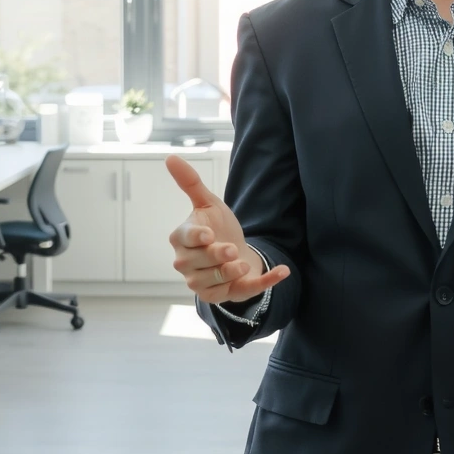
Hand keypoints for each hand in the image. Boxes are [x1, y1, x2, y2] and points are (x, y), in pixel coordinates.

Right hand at [166, 154, 289, 305]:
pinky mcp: (223, 296)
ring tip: (243, 264)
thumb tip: (170, 157)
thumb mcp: (207, 203)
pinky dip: (265, 282)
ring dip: (231, 274)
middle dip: (216, 257)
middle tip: (231, 249)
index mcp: (181, 239)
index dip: (196, 238)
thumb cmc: (217, 228)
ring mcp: (203, 283)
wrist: (236, 253)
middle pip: (199, 262)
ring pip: (215, 282)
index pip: (185, 239)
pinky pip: (244, 292)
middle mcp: (187, 264)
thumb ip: (190, 183)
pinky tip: (283, 272)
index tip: (209, 236)